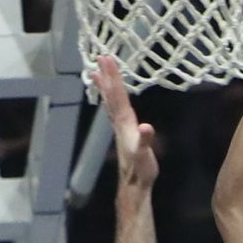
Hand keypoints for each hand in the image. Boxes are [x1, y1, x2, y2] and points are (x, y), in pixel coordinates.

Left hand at [92, 56, 158, 199]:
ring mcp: (119, 128)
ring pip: (110, 102)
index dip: (113, 77)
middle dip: (107, 75)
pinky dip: (109, 99)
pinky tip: (108, 96)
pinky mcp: (122, 132)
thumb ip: (145, 141)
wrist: (134, 185)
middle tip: (100, 57)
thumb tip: (147, 127)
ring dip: (104, 86)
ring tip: (96, 72)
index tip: (107, 59)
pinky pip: (113, 109)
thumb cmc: (141, 171)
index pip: (118, 95)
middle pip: (111, 95)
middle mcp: (119, 122)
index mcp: (125, 123)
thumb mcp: (145, 156)